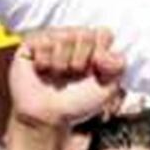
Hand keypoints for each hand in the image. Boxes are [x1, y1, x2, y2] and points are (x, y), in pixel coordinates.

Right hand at [8, 28, 124, 128]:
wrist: (47, 117)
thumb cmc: (77, 102)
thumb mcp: (107, 88)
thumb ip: (119, 67)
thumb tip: (108, 52)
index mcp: (93, 46)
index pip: (104, 33)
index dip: (101, 52)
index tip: (96, 70)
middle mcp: (73, 39)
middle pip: (85, 33)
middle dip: (81, 59)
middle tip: (73, 73)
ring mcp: (52, 39)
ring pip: (64, 36)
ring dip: (62, 62)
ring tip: (57, 74)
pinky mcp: (31, 43)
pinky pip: (43, 41)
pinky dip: (44, 61)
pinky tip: (42, 70)